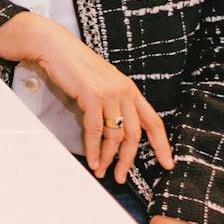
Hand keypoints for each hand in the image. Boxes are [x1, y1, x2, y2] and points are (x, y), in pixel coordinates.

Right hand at [0, 13, 173, 180]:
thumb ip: (112, 102)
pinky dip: (93, 149)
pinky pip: (95, 130)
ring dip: (107, 157)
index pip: (153, 121)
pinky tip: (92, 160)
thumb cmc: (75, 65)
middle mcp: (124, 92)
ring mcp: (109, 94)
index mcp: (130, 89)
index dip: (162, 144)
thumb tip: (112, 130)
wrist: (56, 48)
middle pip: (134, 134)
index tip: (167, 163)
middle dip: (128, 159)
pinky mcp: (92, 96)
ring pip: (115, 135)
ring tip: (101, 170)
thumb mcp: (102, 84)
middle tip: (121, 176)